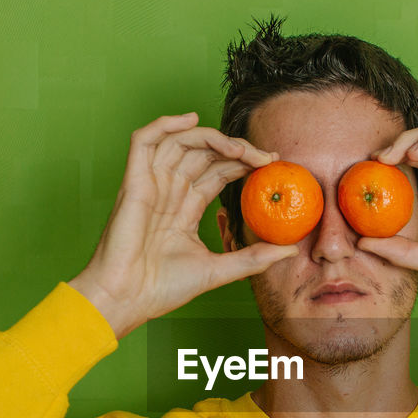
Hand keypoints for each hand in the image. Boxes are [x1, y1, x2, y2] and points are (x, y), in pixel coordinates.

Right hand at [69, 112, 299, 337]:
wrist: (127, 299)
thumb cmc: (162, 289)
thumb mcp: (218, 270)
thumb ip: (253, 258)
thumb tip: (290, 249)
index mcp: (184, 209)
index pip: (217, 172)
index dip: (242, 163)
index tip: (271, 163)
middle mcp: (168, 192)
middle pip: (204, 155)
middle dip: (236, 150)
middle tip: (265, 157)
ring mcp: (150, 184)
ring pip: (181, 142)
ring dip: (212, 138)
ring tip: (240, 148)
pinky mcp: (133, 182)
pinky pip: (144, 141)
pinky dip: (164, 124)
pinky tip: (191, 119)